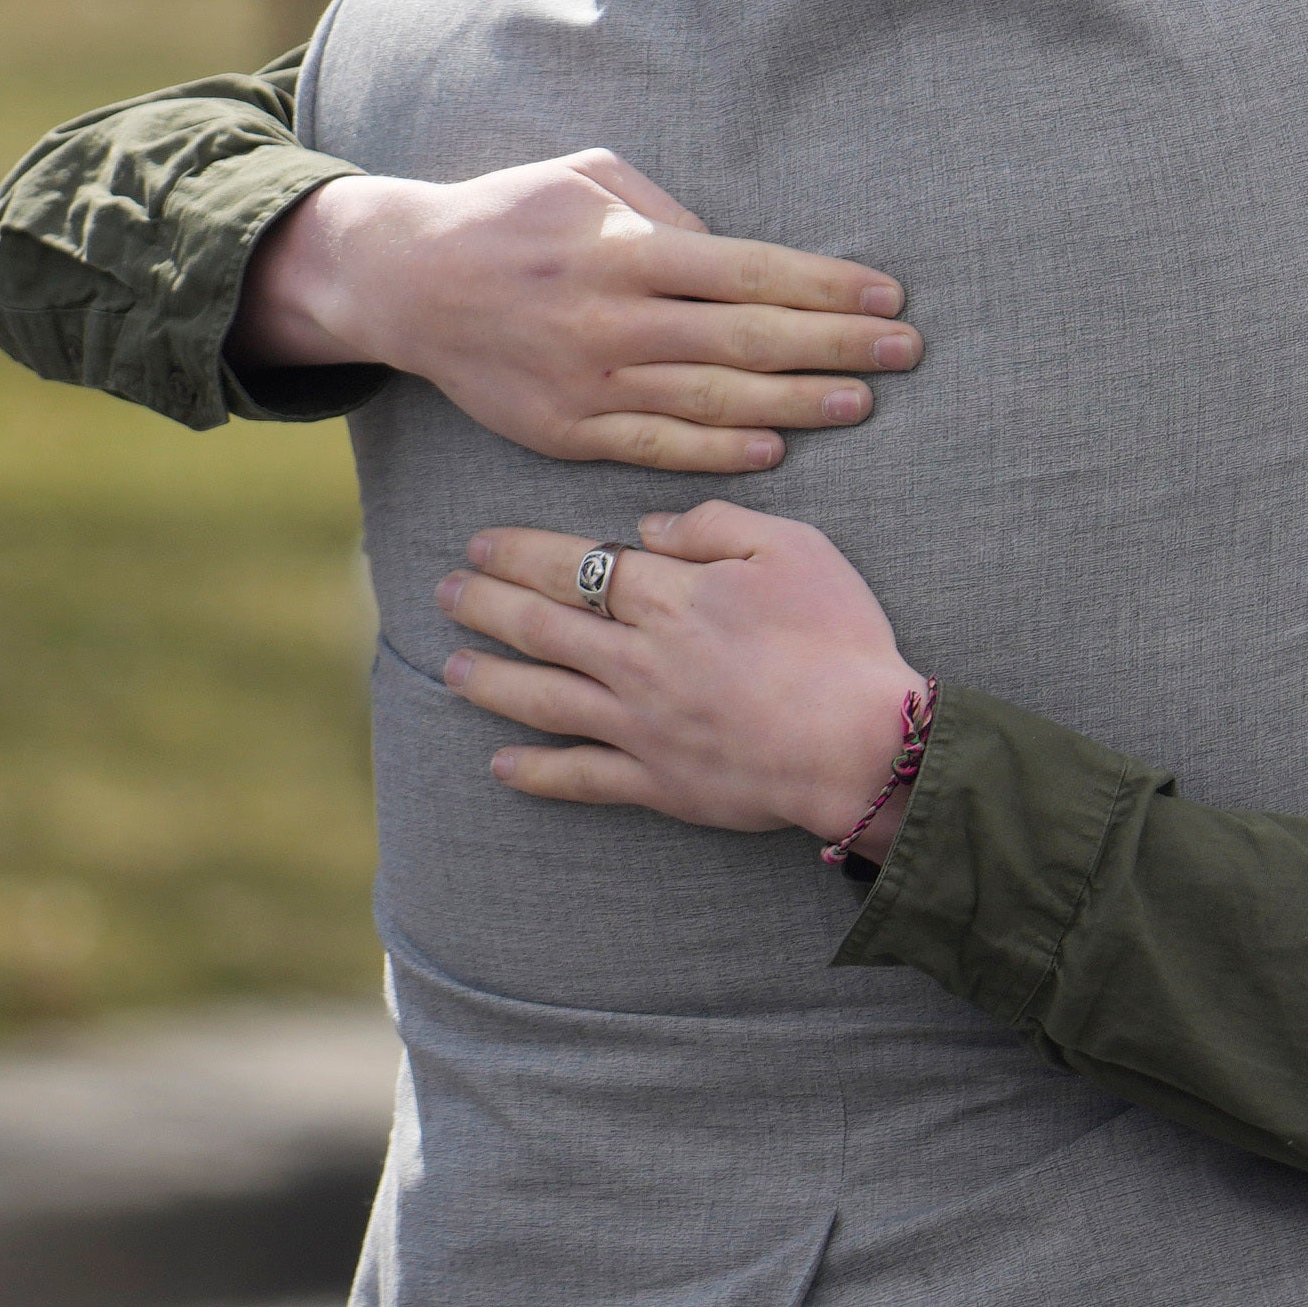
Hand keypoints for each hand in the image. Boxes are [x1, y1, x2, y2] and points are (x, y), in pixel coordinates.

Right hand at [238, 151, 918, 474]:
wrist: (409, 282)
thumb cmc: (514, 216)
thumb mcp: (588, 179)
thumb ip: (669, 211)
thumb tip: (740, 254)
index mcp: (624, 248)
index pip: (748, 271)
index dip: (824, 287)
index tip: (887, 294)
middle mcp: (612, 318)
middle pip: (746, 340)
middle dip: (835, 347)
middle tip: (904, 350)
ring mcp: (589, 382)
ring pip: (711, 401)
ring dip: (795, 404)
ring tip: (860, 402)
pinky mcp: (566, 430)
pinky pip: (658, 446)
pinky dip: (719, 451)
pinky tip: (775, 447)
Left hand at [435, 502, 929, 852]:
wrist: (862, 742)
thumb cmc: (839, 639)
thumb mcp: (794, 548)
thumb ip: (715, 525)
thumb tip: (647, 527)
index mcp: (669, 597)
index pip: (576, 565)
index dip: (520, 552)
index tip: (481, 544)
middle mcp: (637, 659)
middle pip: (541, 626)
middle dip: (485, 604)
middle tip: (445, 592)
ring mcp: (640, 724)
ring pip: (543, 698)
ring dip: (491, 681)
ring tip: (451, 667)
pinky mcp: (657, 781)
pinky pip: (581, 777)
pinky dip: (536, 772)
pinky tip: (500, 765)